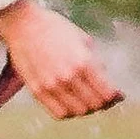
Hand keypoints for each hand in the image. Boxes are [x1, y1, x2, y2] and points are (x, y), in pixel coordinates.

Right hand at [0, 0, 122, 118]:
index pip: (107, 93)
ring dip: (86, 108)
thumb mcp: (83, 40)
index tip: (116, 94)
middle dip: (102, 102)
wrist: (23, 24)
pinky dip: (69, 112)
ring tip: (85, 98)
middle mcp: (69, 77)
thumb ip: (96, 63)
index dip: (115, 96)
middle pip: (94, 105)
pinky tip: (70, 102)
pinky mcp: (37, 91)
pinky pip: (59, 113)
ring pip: (78, 112)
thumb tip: (108, 83)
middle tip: (101, 96)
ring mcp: (52, 86)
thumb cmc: (55, 29)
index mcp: (84, 62)